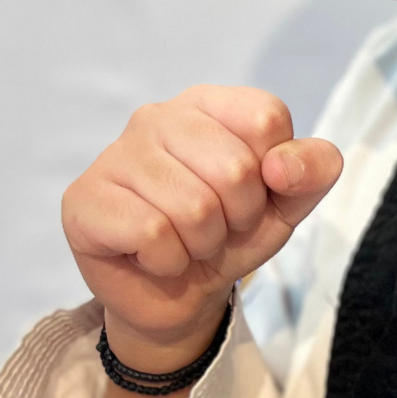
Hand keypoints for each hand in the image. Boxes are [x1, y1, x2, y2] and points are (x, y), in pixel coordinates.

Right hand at [63, 86, 342, 372]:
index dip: (274, 174)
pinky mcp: (83, 198)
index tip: (253, 193)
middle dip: (238, 217)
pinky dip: (168, 260)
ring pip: (194, 207)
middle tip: (216, 227)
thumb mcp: (288, 202)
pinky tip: (153, 255)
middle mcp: (159, 115)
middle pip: (234, 168)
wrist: (180, 295)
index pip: (266, 119)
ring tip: (186, 242)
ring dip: (203, 243)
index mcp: (210, 102)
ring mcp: (115, 153)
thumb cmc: (231, 232)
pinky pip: (151, 233)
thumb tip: (281, 164)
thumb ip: (312, 170)